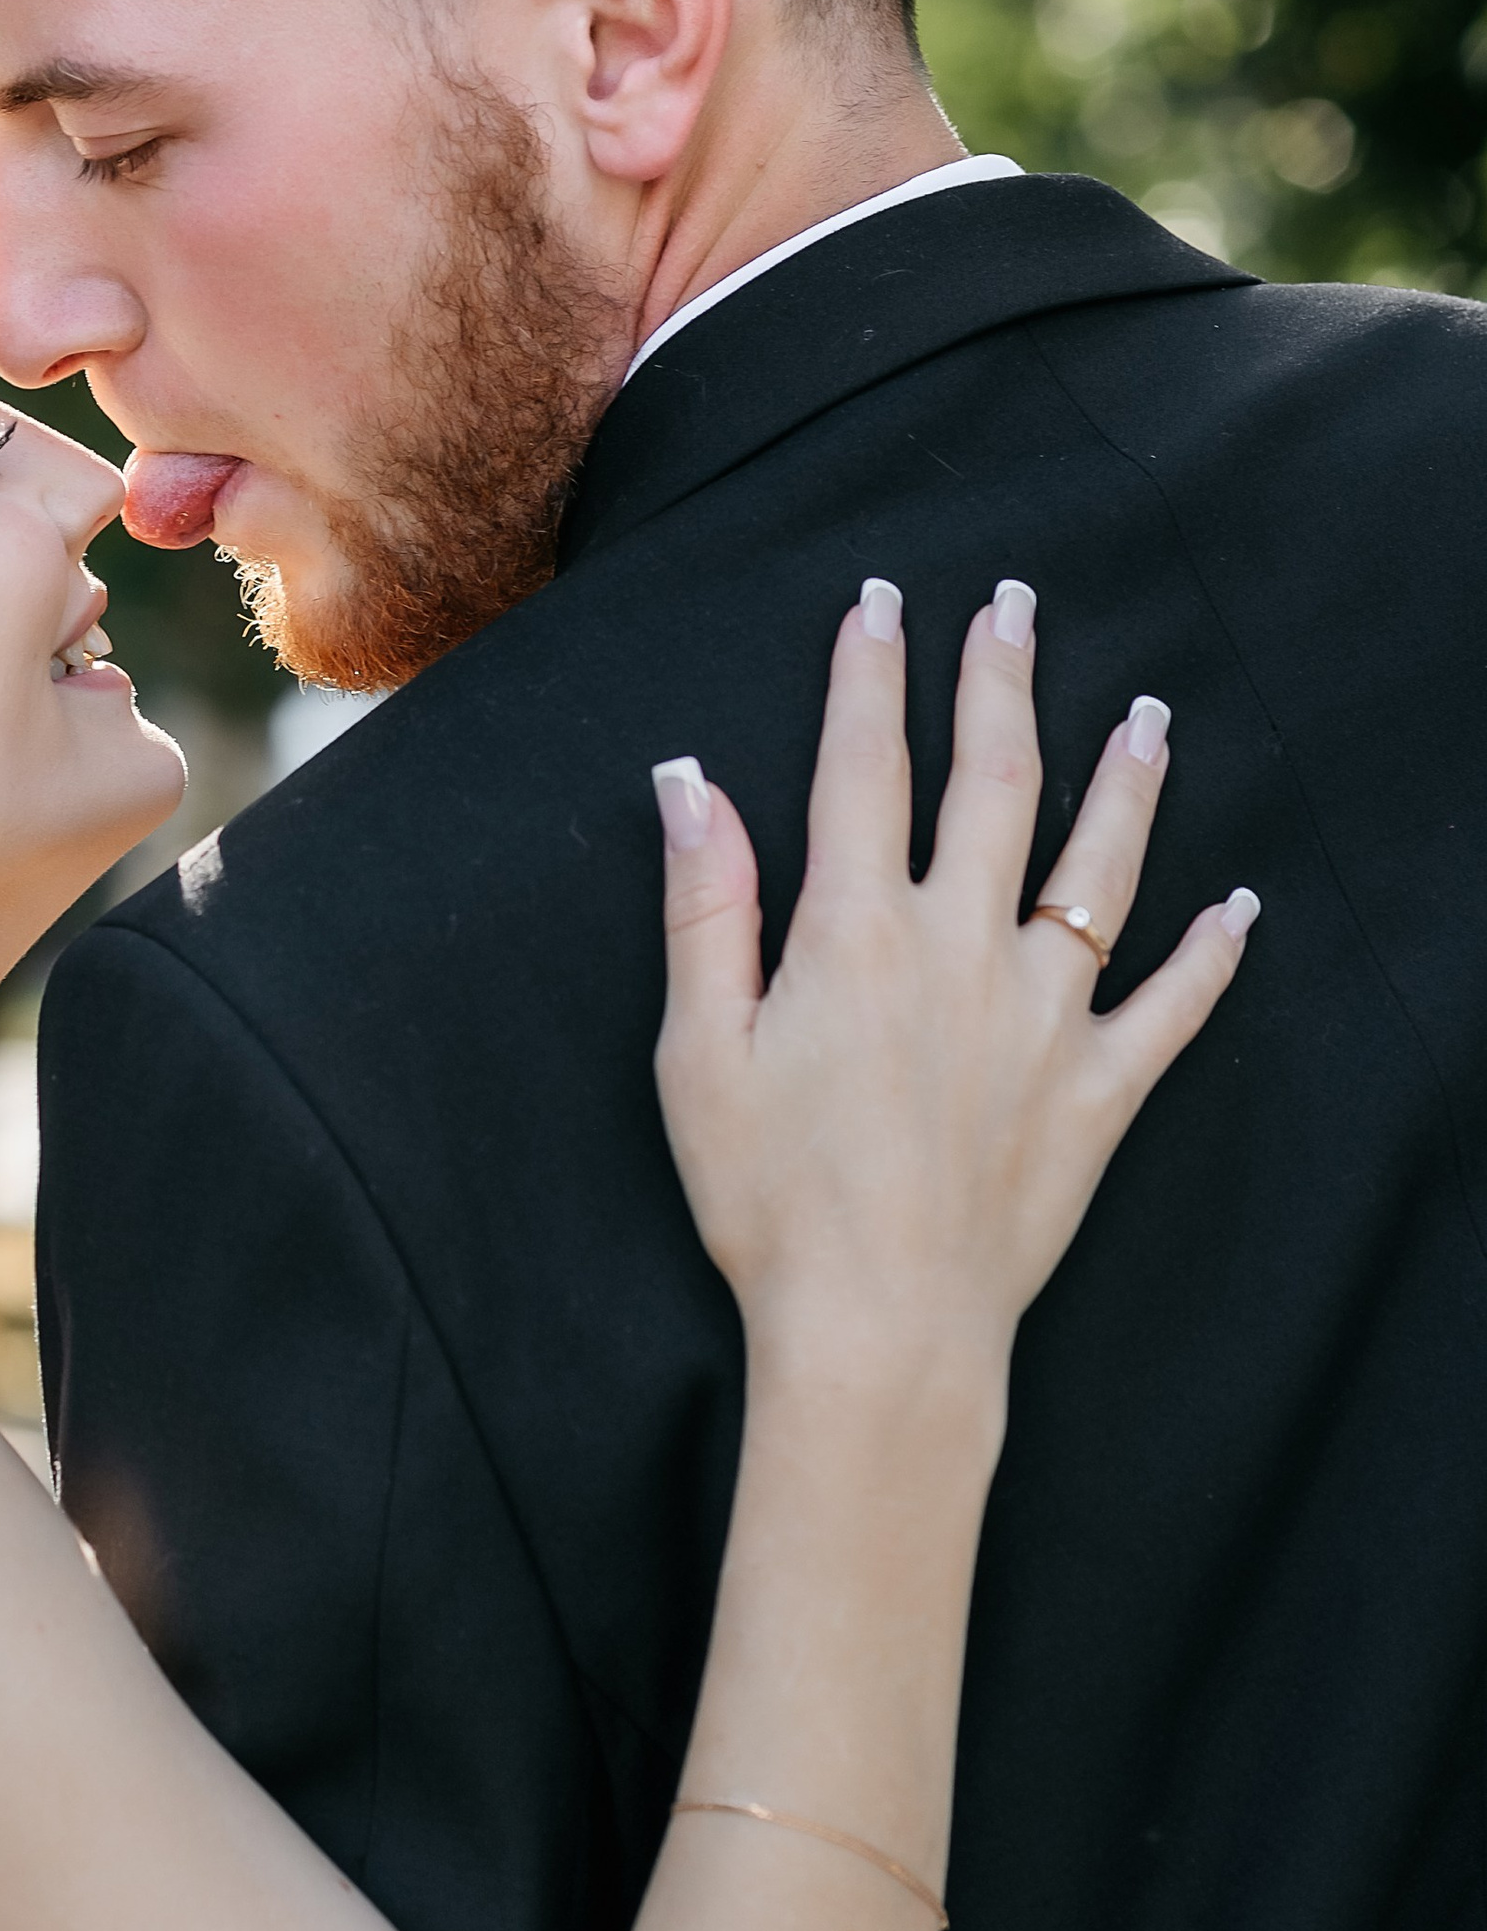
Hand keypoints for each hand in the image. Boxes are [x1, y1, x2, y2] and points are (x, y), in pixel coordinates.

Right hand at [652, 581, 1255, 1382]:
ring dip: (1126, 784)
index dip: (873, 673)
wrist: (876, 1329)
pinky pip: (1172, 1010)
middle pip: (995, 784)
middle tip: (1015, 608)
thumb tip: (690, 783)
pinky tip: (1241, 910)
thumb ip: (705, 906)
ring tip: (1149, 717)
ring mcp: (1044, 1018)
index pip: (865, 765)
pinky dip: (1212, 957)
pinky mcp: (1097, 1093)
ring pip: (1100, 871)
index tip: (883, 601)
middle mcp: (963, 950)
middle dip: (1003, 684)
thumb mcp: (696, 1049)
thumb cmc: (768, 1199)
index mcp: (857, 931)